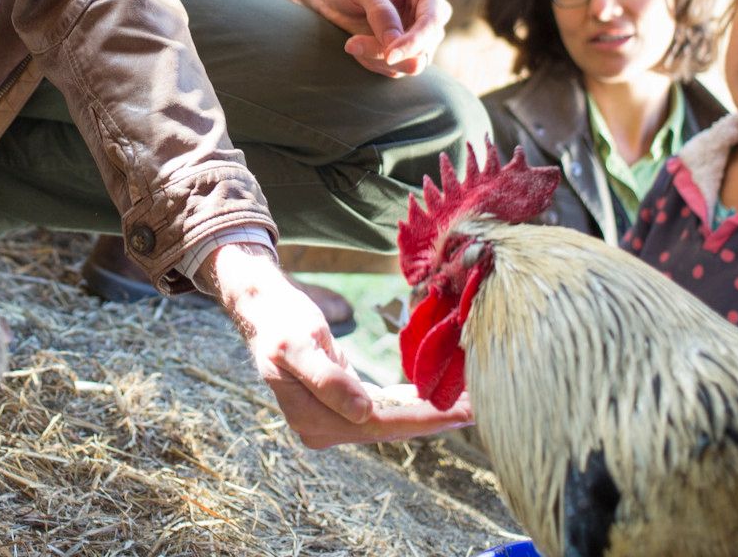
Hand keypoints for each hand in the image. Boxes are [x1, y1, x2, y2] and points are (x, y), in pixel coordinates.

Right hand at [197, 243, 473, 448]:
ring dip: (427, 413)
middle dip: (433, 418)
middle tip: (477, 406)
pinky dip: (410, 403)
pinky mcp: (339, 408)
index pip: (380, 425)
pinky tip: (437, 398)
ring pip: (389, 421)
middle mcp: (323, 430)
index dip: (423, 420)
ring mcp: (330, 422)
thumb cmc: (280, 321)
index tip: (460, 412)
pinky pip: (382, 410)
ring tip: (466, 402)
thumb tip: (363, 414)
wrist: (260, 308)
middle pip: (389, 428)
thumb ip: (329, 381)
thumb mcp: (300, 345)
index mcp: (313, 421)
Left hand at [296, 0, 450, 77]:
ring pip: (411, 63)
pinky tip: (357, 46)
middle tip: (352, 45)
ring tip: (351, 44)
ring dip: (378, 59)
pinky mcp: (407, 53)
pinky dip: (373, 62)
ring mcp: (421, 36)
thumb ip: (380, 12)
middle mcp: (432, 14)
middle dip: (387, 51)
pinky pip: (396, 69)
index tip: (389, 56)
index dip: (414, 42)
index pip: (432, 21)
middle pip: (423, 46)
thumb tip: (395, 43)